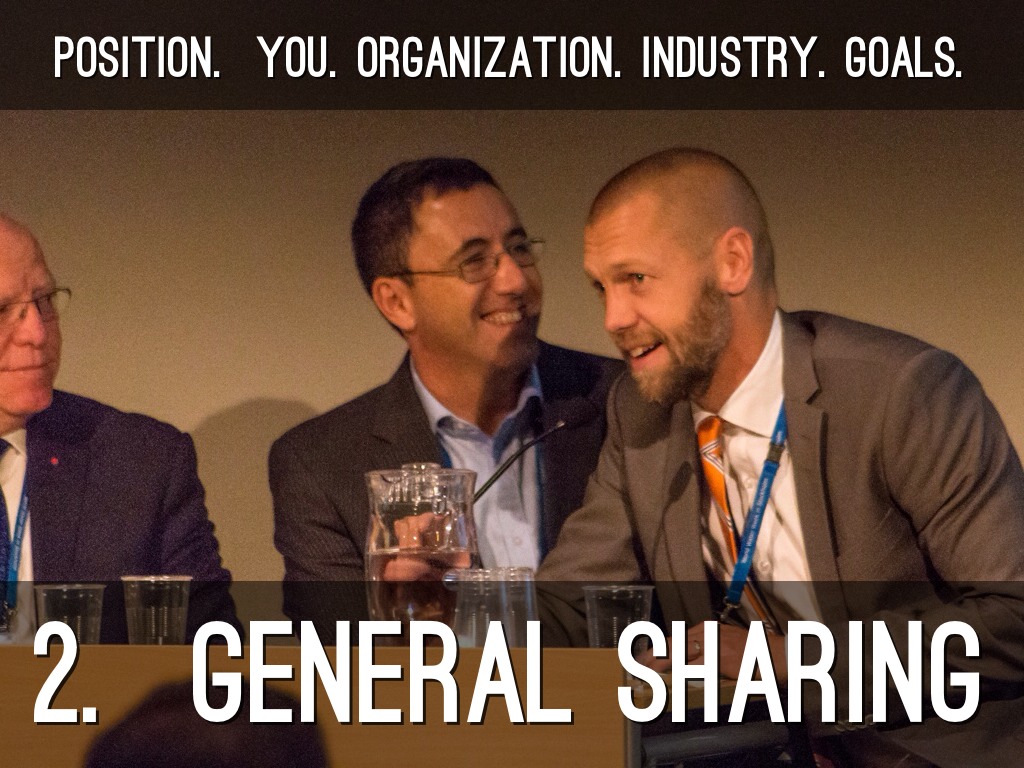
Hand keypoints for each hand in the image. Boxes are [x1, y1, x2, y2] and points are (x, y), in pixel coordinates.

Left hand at [639, 622, 787, 682]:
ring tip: (647, 674)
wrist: (774, 654)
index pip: (674, 638)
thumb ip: (706, 648)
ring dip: (661, 667)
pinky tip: (670, 681)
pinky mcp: (718, 660)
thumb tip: (687, 661)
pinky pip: (695, 669)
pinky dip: (681, 675)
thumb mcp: (725, 642)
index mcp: (706, 629)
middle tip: (637, 666)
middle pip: (671, 645)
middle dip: (652, 656)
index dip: (656, 649)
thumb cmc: (752, 651)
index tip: (643, 657)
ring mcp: (711, 646)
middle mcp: (705, 634)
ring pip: (679, 657)